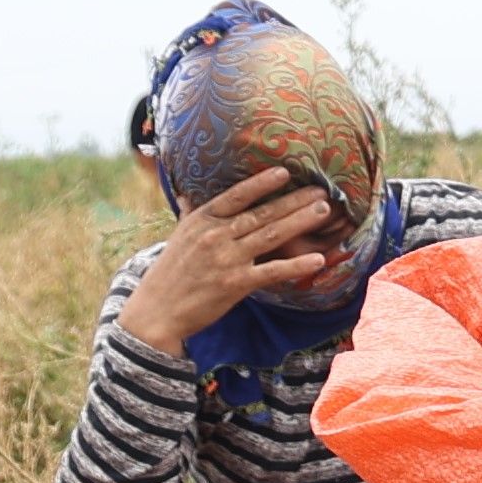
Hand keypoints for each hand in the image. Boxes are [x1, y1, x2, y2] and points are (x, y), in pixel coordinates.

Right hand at [125, 172, 345, 354]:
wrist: (157, 311)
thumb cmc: (169, 273)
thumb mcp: (178, 236)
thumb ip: (189, 213)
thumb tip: (186, 192)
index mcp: (202, 220)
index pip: (235, 196)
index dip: (260, 183)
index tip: (283, 172)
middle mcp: (215, 235)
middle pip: (261, 213)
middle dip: (293, 200)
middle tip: (321, 189)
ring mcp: (227, 259)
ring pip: (271, 235)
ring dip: (300, 222)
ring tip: (324, 211)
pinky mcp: (236, 284)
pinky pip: (272, 271)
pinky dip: (296, 265)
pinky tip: (318, 259)